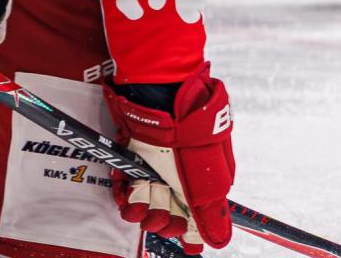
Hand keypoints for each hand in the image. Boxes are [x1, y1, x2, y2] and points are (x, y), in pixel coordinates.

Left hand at [104, 68, 235, 252]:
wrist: (165, 99)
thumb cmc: (194, 138)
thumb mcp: (210, 182)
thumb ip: (211, 214)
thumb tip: (218, 242)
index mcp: (203, 185)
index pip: (190, 218)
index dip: (183, 230)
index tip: (181, 239)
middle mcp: (178, 177)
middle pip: (164, 213)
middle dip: (160, 220)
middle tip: (158, 211)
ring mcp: (155, 167)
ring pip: (142, 201)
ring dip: (139, 208)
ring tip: (140, 200)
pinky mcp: (133, 157)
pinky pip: (124, 182)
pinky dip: (122, 190)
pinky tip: (124, 189)